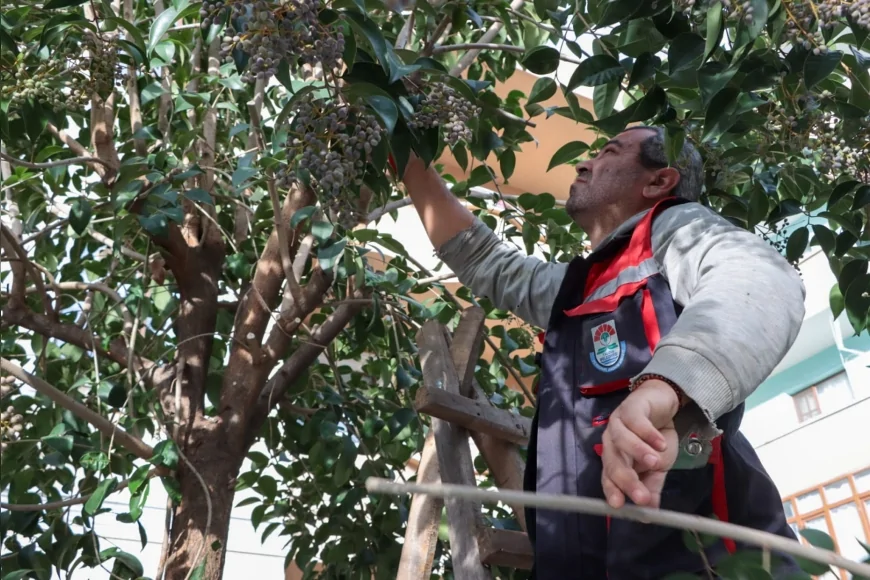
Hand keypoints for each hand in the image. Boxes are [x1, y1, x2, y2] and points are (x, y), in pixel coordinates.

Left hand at [600, 379, 680, 508]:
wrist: (663, 404)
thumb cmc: (656, 439)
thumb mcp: (658, 467)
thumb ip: (652, 486)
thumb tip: (650, 513)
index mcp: (615, 458)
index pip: (608, 477)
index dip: (612, 491)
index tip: (619, 506)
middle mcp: (611, 442)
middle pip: (613, 461)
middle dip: (627, 480)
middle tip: (641, 496)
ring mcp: (618, 423)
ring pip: (621, 440)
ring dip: (638, 453)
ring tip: (655, 462)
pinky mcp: (630, 408)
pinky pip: (636, 421)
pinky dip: (647, 433)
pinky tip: (660, 442)